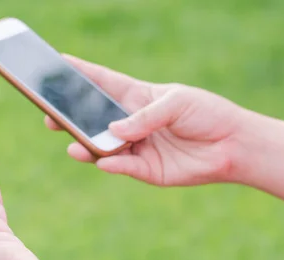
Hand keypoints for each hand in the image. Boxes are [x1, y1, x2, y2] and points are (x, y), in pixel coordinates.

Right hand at [45, 55, 250, 185]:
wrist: (233, 144)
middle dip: (70, 117)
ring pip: (102, 147)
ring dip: (86, 145)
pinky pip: (122, 167)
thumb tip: (113, 131)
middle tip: (49, 116)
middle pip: (93, 118)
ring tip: (73, 144)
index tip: (57, 65)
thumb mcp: (177, 103)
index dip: (80, 74)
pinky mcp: (146, 170)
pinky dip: (111, 164)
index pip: (102, 83)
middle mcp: (131, 123)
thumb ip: (145, 116)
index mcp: (137, 97)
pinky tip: (102, 161)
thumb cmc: (207, 113)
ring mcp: (136, 147)